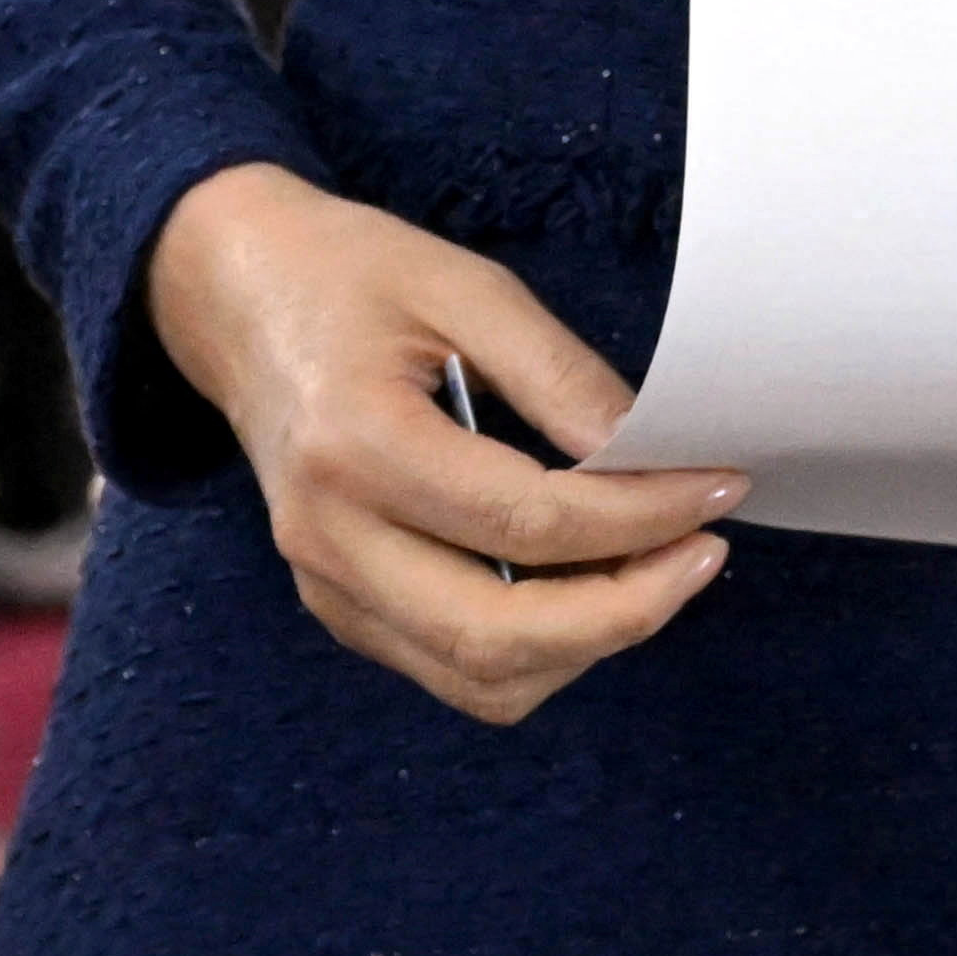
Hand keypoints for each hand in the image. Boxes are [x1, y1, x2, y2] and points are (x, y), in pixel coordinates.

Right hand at [143, 160, 743, 725]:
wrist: (237, 298)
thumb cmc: (350, 277)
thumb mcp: (466, 287)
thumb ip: (559, 373)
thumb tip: (652, 452)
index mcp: (355, 447)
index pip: (527, 525)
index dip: (642, 517)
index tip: (719, 486)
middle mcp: (328, 538)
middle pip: (497, 638)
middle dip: (627, 611)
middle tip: (704, 552)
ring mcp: (326, 585)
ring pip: (480, 678)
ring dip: (587, 643)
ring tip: (655, 565)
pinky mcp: (339, 606)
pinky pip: (452, 669)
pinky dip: (537, 651)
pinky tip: (586, 583)